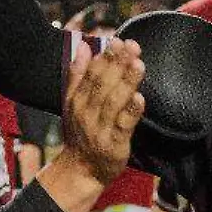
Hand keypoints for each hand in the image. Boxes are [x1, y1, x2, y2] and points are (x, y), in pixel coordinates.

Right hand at [58, 38, 144, 185]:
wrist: (81, 171)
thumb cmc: (80, 133)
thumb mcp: (71, 103)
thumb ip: (76, 74)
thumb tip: (83, 45)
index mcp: (76, 100)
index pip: (90, 73)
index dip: (105, 55)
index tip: (118, 40)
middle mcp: (86, 113)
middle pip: (102, 84)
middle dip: (118, 63)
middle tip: (133, 46)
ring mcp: (100, 129)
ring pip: (113, 102)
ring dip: (126, 82)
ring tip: (138, 64)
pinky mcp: (114, 144)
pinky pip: (123, 126)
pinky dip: (131, 111)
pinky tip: (140, 98)